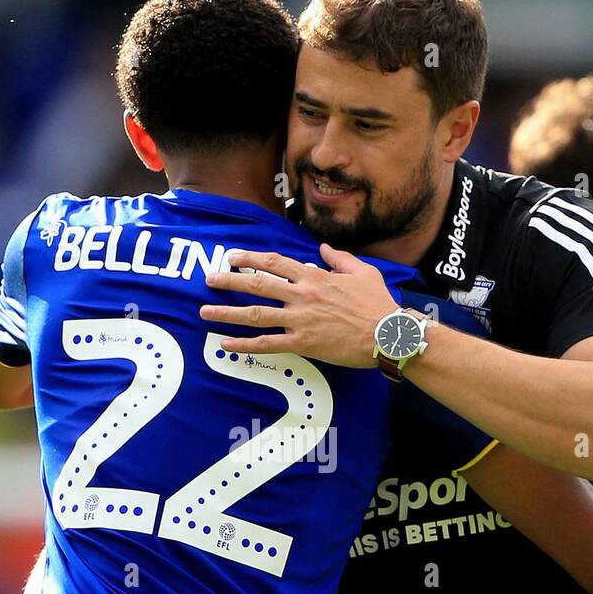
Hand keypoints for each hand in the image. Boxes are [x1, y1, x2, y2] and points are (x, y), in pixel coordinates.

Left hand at [199, 243, 396, 367]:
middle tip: (209, 280)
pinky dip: (244, 345)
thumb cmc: (377, 303)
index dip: (250, 258)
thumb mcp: (362, 271)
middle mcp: (302, 295)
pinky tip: (225, 345)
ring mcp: (300, 320)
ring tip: (204, 312)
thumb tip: (323, 248)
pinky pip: (267, 344)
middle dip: (229, 281)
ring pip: (256, 314)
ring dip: (227, 313)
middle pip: (257, 284)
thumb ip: (339, 258)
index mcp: (314, 276)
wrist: (387, 333)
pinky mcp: (303, 344)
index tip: (232, 257)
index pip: (275, 262)